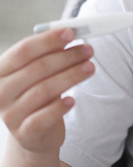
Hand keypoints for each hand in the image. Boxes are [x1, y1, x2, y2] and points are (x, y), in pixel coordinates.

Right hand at [0, 29, 93, 154]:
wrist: (34, 132)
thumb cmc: (37, 93)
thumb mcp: (39, 72)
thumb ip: (50, 53)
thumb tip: (70, 34)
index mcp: (1, 71)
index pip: (24, 50)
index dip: (49, 40)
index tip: (71, 33)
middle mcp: (1, 92)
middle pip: (37, 69)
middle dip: (67, 57)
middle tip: (88, 50)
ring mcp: (11, 115)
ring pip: (44, 90)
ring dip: (71, 76)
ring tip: (90, 68)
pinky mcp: (25, 133)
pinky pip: (44, 118)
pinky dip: (59, 107)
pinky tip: (72, 100)